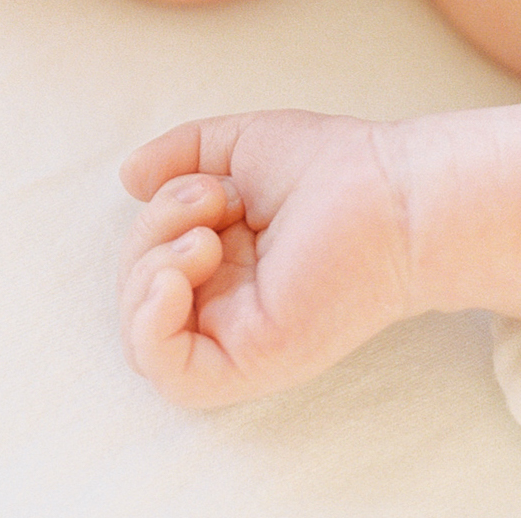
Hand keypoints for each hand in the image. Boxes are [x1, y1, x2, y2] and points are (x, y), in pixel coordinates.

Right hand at [117, 109, 415, 407]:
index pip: (147, 262)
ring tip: (207, 236)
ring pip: (143, 335)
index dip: (157, 218)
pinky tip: (177, 279)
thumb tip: (128, 178)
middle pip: (136, 293)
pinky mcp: (253, 360)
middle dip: (153, 233)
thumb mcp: (237, 145)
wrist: (392, 194)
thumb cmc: (332, 166)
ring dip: (150, 271)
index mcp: (222, 261)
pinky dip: (151, 327)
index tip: (211, 184)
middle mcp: (225, 304)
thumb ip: (181, 154)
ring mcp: (237, 335)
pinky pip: (173, 373)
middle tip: (213, 201)